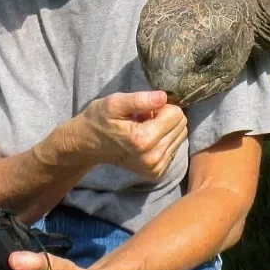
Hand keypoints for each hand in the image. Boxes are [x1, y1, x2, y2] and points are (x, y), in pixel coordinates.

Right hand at [73, 91, 187, 180]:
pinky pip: (174, 148)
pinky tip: (145, 139)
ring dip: (164, 128)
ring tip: (143, 128)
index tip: (145, 110)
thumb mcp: (114, 103)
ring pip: (180, 136)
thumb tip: (164, 97)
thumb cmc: (100, 120)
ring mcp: (155, 168)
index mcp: (143, 140)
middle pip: (181, 125)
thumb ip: (140, 100)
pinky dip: (163, 140)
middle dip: (165, 117)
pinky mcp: (157, 173)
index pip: (176, 114)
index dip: (161, 106)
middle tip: (144, 118)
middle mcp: (152, 157)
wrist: (88, 145)